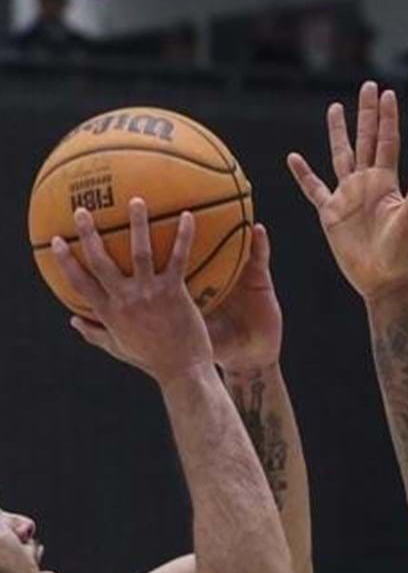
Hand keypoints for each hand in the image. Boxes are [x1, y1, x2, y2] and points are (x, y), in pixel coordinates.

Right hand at [71, 223, 280, 376]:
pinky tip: (186, 215)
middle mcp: (125, 300)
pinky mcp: (175, 293)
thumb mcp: (119, 348)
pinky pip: (178, 258)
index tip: (56, 241)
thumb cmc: (152, 361)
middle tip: (82, 210)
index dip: (66, 261)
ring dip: (137, 224)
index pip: (80, 283)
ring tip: (136, 200)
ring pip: (139, 252)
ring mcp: (149, 295)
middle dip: (89, 234)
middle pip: (101, 261)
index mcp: (109, 313)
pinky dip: (183, 236)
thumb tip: (73, 321)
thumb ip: (95, 333)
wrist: (183, 372)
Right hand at [287, 80, 407, 300]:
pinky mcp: (331, 213)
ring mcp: (348, 196)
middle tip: (368, 85)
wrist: (384, 281)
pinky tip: (294, 158)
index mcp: (387, 182)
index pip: (386, 142)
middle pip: (365, 140)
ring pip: (340, 156)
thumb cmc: (403, 253)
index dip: (387, 118)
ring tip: (335, 108)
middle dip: (366, 114)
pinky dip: (303, 174)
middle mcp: (367, 184)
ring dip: (338, 133)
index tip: (387, 92)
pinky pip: (314, 188)